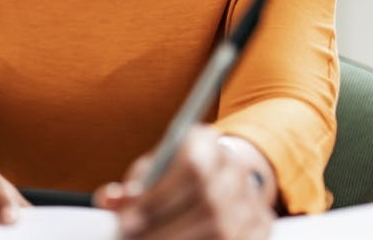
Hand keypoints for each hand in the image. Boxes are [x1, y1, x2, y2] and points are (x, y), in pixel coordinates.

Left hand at [93, 125, 274, 238]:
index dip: (159, 197)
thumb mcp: (148, 173)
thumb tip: (110, 199)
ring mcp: (255, 198)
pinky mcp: (263, 225)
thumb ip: (130, 188)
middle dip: (165, 230)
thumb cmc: (170, 175)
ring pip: (224, 230)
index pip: (191, 167)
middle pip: (208, 204)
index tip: (126, 222)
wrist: (215, 177)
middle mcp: (237, 167)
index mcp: (206, 142)